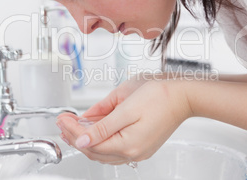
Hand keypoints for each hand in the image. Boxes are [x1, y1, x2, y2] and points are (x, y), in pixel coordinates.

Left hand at [56, 80, 190, 163]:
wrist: (184, 94)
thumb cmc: (160, 94)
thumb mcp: (125, 104)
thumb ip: (101, 124)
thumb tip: (81, 138)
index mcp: (128, 144)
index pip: (89, 142)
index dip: (72, 130)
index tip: (62, 119)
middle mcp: (133, 152)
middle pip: (95, 150)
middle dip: (76, 135)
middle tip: (64, 121)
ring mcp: (138, 150)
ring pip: (104, 151)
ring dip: (87, 139)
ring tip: (75, 125)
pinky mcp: (142, 145)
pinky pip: (115, 148)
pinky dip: (101, 140)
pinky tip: (95, 129)